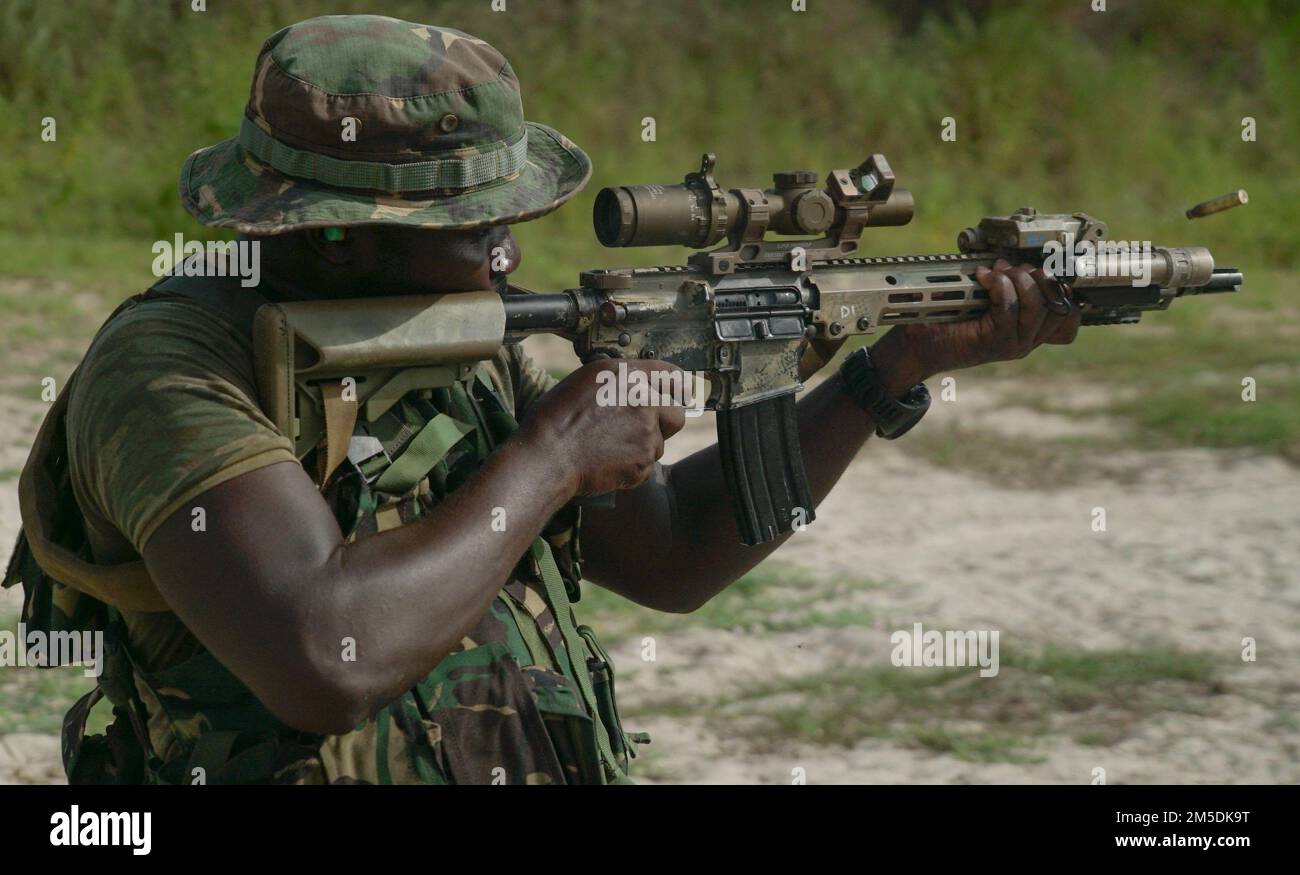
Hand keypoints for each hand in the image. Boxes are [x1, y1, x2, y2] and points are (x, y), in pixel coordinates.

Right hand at [520, 359, 687, 495]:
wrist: (548, 457)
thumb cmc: (555, 419)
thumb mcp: (586, 381)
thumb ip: (619, 380)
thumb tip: (634, 386)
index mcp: (628, 376)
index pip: (670, 375)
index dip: (676, 386)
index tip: (679, 394)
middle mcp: (643, 402)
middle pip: (677, 414)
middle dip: (665, 422)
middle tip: (642, 427)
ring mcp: (646, 435)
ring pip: (659, 443)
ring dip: (642, 446)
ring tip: (609, 446)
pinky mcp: (643, 464)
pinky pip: (646, 465)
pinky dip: (631, 466)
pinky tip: (606, 461)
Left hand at [871, 259, 1081, 392]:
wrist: (917, 344)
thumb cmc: (947, 317)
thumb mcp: (984, 296)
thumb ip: (1008, 283)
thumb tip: (1019, 257)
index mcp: (1030, 330)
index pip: (1069, 312)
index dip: (1062, 286)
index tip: (1042, 267)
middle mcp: (1027, 340)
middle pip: (1058, 304)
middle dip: (1038, 276)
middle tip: (1009, 267)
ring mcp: (1014, 344)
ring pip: (1037, 304)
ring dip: (1017, 279)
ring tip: (995, 273)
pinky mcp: (996, 343)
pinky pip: (1009, 307)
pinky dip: (998, 285)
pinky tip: (983, 279)